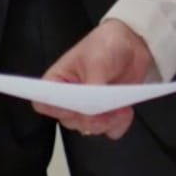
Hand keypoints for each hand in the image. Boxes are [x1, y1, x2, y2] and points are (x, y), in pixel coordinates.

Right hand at [30, 20, 156, 139]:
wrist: (131, 44)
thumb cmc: (105, 45)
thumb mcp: (96, 62)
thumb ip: (91, 87)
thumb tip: (91, 109)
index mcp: (58, 81)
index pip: (43, 103)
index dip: (57, 109)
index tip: (75, 105)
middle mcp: (70, 97)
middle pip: (69, 120)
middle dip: (88, 118)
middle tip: (103, 108)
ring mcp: (89, 107)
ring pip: (89, 128)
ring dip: (107, 122)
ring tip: (119, 107)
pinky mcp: (107, 113)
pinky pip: (110, 130)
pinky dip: (119, 124)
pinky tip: (124, 110)